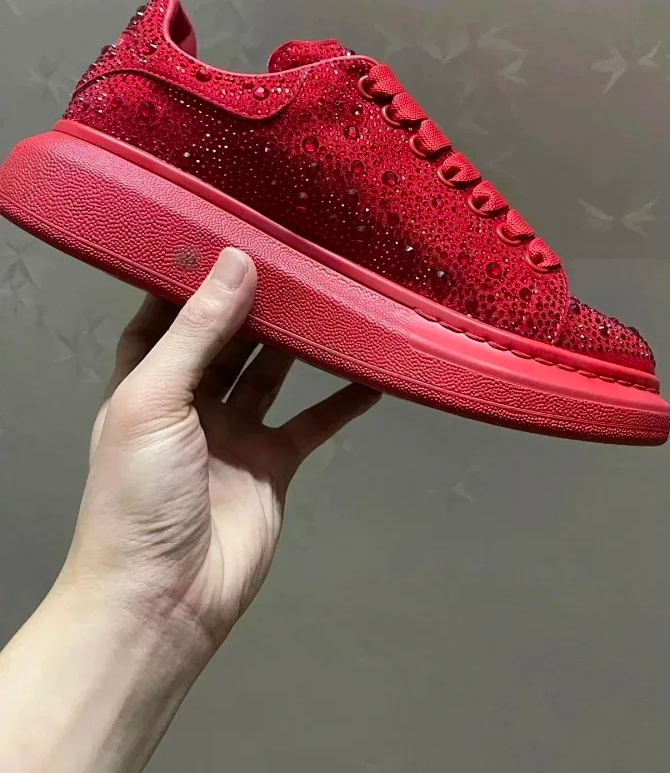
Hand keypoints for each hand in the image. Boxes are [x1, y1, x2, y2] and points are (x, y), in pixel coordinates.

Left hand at [59, 247, 380, 652]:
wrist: (163, 600)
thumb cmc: (138, 496)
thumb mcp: (155, 400)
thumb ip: (198, 332)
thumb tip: (236, 261)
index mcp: (145, 381)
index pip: (166, 314)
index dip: (194, 277)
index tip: (232, 233)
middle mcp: (189, 401)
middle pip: (227, 337)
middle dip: (256, 300)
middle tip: (298, 255)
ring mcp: (234, 432)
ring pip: (272, 372)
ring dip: (300, 341)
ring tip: (334, 296)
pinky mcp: (273, 464)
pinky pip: (311, 422)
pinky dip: (341, 400)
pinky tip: (369, 373)